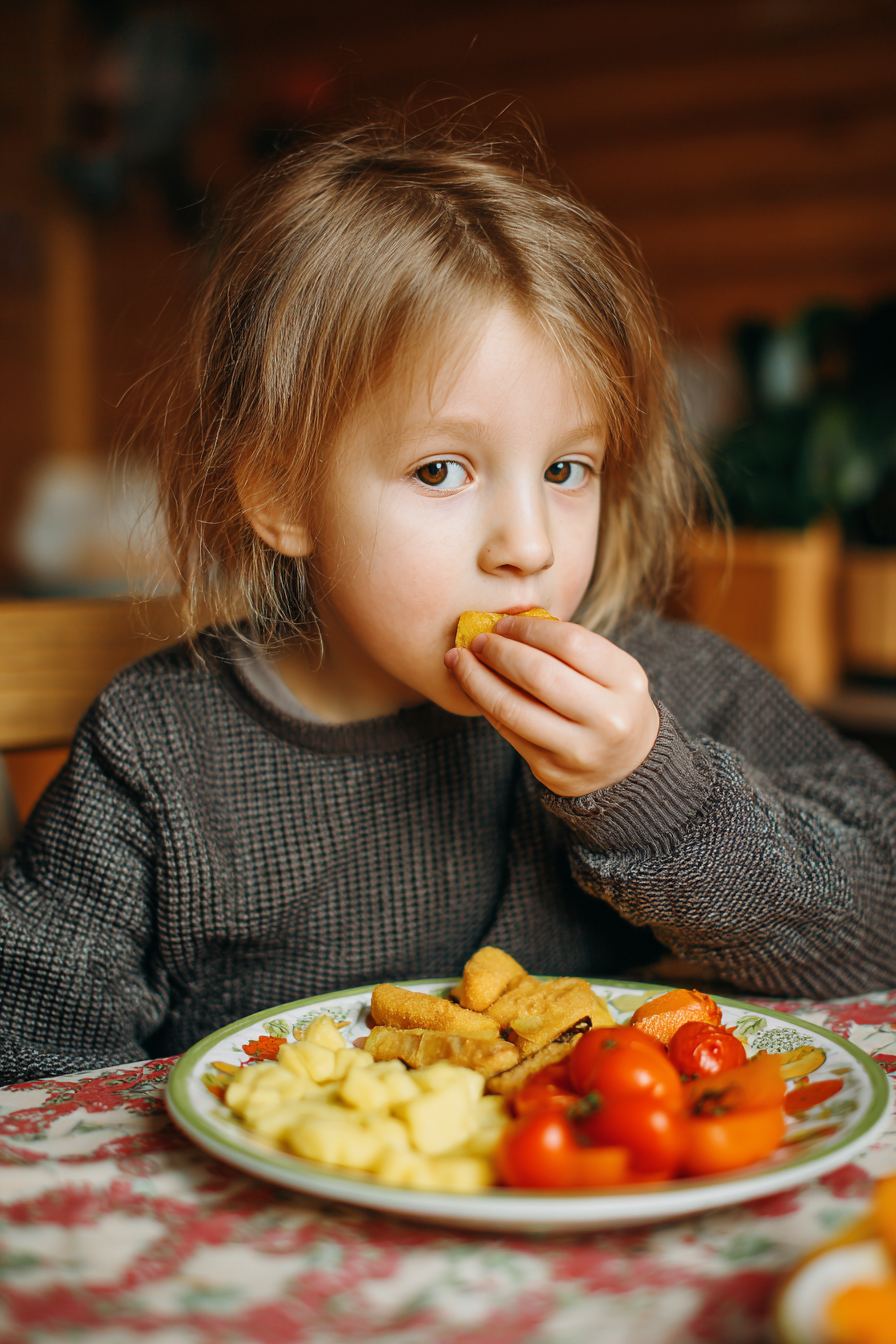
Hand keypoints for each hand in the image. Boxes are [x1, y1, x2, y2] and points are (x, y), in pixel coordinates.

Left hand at [444, 616, 659, 796]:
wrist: (630, 765)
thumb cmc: (611, 703)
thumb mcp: (610, 671)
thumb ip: (568, 648)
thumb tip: (506, 623)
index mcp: (627, 681)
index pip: (569, 642)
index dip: (527, 629)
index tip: (503, 623)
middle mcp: (608, 718)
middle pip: (538, 674)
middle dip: (498, 651)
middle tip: (478, 640)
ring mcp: (578, 749)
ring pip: (512, 708)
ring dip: (477, 679)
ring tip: (459, 660)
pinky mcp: (551, 770)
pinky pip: (506, 731)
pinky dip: (483, 703)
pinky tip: (472, 686)